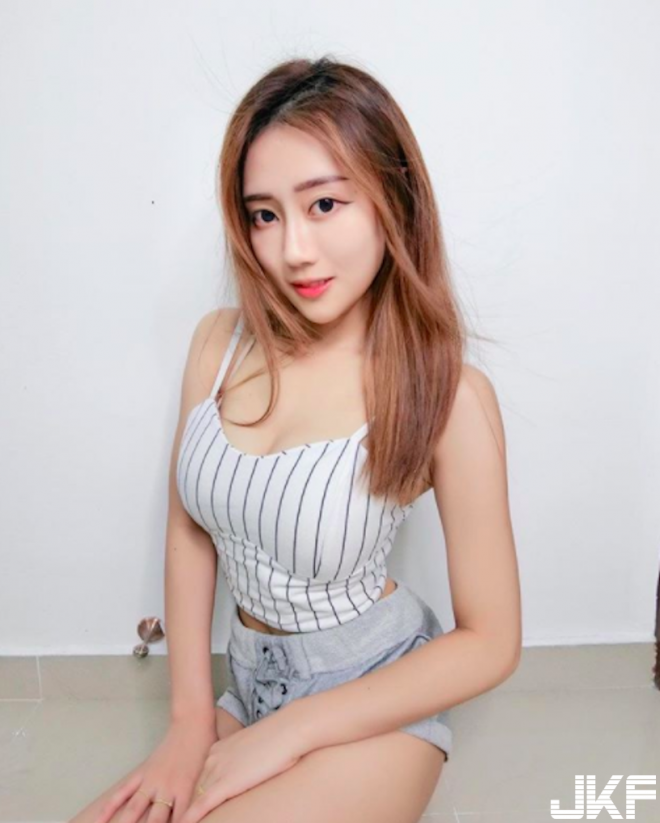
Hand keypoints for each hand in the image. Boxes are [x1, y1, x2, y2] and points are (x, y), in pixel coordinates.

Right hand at [92, 717, 217, 822]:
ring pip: (133, 810)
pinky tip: (99, 821)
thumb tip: (199, 817)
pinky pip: (124, 792)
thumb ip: (199, 799)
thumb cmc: (205, 751)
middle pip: (153, 822)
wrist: (193, 724)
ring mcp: (152, 781)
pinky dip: (110, 807)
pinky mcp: (143, 772)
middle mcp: (167, 789)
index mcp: (186, 792)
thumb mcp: (207, 777)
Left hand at [179, 708, 305, 822]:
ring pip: (195, 798)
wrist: (288, 730)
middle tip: (176, 819)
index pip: (202, 777)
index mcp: (219, 749)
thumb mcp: (254, 750)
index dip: (197, 793)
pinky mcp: (225, 783)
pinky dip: (191, 818)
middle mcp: (213, 758)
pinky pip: (201, 805)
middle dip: (188, 805)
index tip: (191, 806)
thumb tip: (246, 774)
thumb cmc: (279, 740)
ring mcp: (218, 770)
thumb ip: (244, 762)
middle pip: (195, 788)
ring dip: (187, 813)